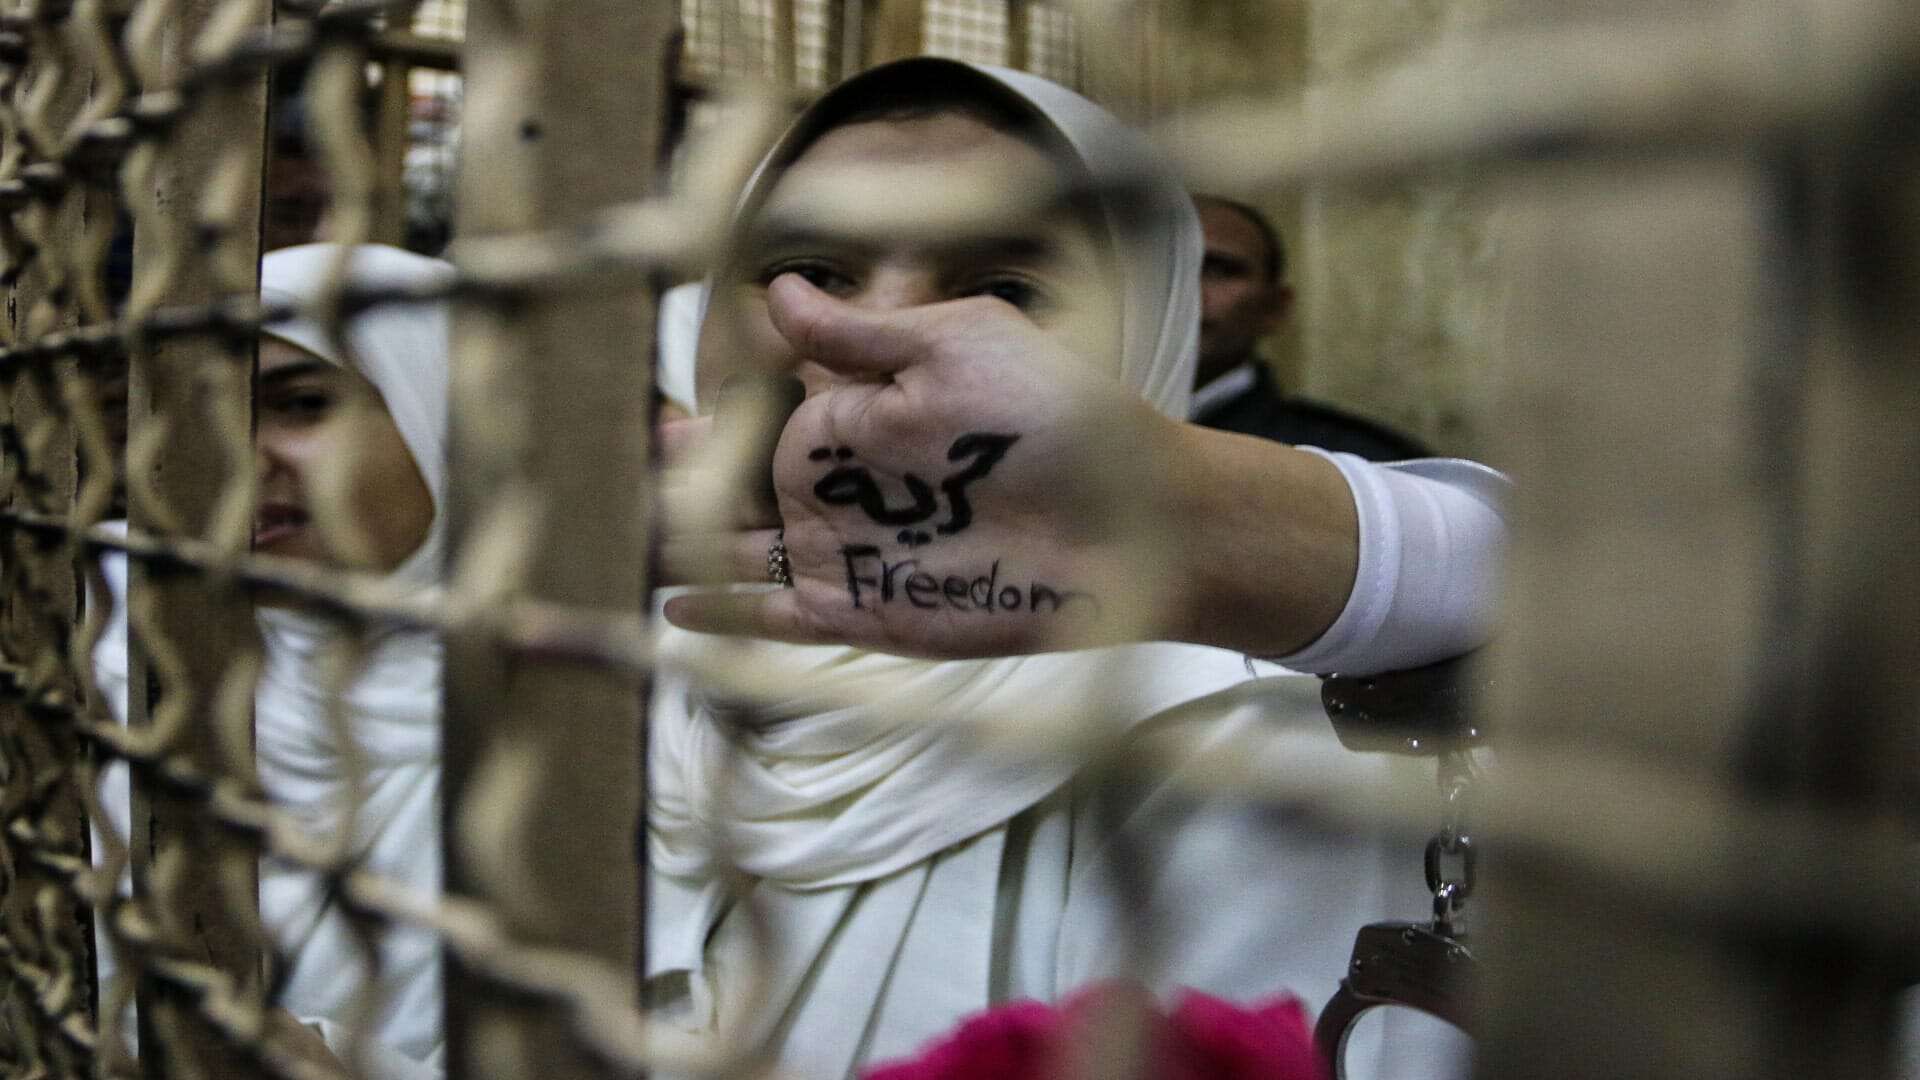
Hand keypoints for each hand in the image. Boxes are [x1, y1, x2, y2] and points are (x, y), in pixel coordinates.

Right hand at [661, 274, 1190, 657]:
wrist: (1138, 517)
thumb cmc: (1061, 414)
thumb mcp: (957, 346)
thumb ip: (860, 335)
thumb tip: (777, 290)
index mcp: (855, 419)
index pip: (755, 422)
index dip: (703, 424)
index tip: (647, 416)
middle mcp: (842, 491)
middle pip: (735, 493)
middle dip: (677, 486)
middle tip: (609, 480)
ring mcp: (851, 557)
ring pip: (741, 554)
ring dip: (683, 547)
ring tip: (613, 540)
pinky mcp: (870, 618)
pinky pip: (781, 623)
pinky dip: (728, 619)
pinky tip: (673, 605)